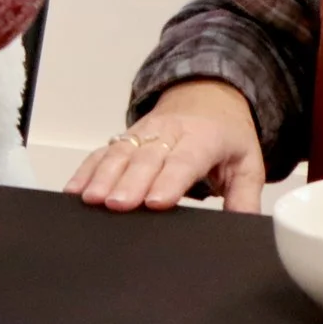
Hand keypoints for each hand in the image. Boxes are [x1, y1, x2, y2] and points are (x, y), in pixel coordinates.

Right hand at [66, 79, 265, 212]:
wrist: (208, 96)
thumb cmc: (225, 134)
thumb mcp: (247, 162)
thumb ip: (245, 197)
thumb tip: (245, 227)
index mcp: (204, 138)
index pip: (184, 161)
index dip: (169, 181)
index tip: (156, 202)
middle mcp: (169, 133)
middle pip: (146, 158)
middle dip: (130, 182)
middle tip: (118, 205)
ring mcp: (142, 133)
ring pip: (120, 153)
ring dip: (103, 176)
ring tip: (92, 199)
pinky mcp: (124, 139)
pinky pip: (102, 153)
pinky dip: (86, 171)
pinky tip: (75, 191)